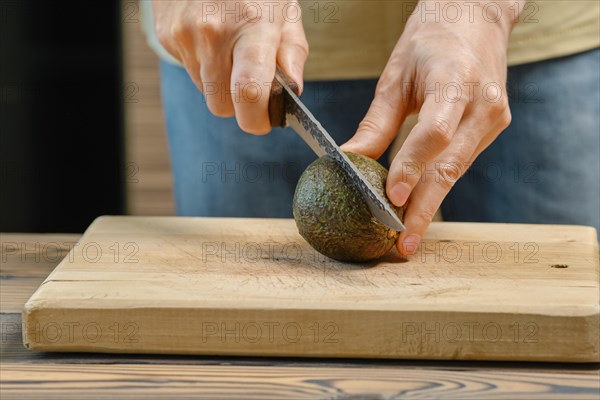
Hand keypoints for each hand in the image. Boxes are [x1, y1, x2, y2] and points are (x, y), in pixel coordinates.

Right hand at [153, 0, 307, 133]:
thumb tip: (292, 91)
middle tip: (251, 81)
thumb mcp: (286, 10)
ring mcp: (186, 35)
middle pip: (222, 105)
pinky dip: (203, 65)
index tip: (264, 122)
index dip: (256, 120)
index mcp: (252, 25)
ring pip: (205, 92)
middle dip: (239, 105)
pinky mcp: (168, 36)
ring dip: (220, 82)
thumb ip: (293, 52)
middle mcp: (213, 33)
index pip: (248, 93)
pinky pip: (190, 71)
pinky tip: (211, 38)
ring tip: (230, 48)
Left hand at [342, 0, 523, 255]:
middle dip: (425, 207)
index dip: (414, 166)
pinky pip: (461, 162)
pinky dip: (440, 184)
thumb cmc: (430, 40)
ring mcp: (493, 118)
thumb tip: (350, 160)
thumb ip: (376, 122)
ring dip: (432, 203)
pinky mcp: (492, 128)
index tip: (394, 197)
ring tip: (408, 235)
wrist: (475, 19)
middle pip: (450, 165)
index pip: (435, 133)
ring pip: (457, 170)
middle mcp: (483, 104)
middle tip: (404, 244)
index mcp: (455, 82)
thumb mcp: (395, 76)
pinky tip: (421, 206)